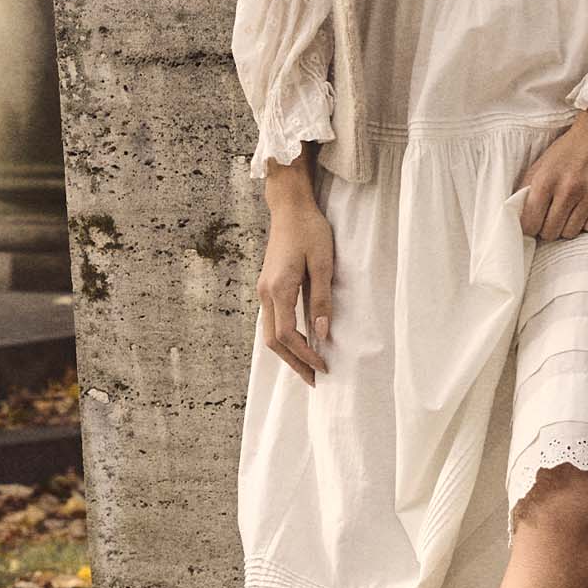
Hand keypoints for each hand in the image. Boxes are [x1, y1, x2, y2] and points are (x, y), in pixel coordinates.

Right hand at [258, 157, 333, 384]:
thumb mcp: (322, 262)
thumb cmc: (309, 229)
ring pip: (270, 332)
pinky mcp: (267, 285)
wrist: (289, 206)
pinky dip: (284, 338)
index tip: (323, 367)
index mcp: (278, 289)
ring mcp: (263, 290)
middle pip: (274, 341)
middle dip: (293, 363)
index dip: (305, 355)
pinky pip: (271, 321)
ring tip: (306, 367)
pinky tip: (298, 343)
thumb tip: (322, 332)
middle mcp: (265, 293)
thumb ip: (321, 298)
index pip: (288, 335)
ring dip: (288, 353)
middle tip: (314, 380)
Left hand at [516, 106, 587, 239]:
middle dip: (548, 229)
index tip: (534, 224)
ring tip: (569, 214)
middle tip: (552, 220)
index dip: (530, 228)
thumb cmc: (569, 149)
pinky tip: (585, 211)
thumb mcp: (541, 164)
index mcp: (545, 180)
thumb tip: (516, 215)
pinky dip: (587, 224)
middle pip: (550, 232)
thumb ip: (527, 188)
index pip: (530, 223)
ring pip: (572, 233)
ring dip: (568, 227)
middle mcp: (568, 189)